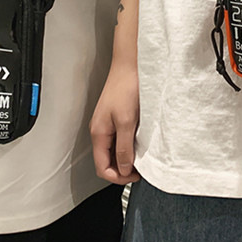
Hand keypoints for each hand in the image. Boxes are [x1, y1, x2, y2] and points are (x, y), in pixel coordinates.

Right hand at [90, 63, 140, 184]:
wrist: (130, 65)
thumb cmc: (125, 87)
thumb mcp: (126, 121)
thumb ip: (124, 147)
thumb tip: (123, 169)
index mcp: (98, 133)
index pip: (102, 167)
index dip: (118, 177)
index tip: (134, 176)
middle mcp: (100, 129)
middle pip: (107, 160)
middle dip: (123, 169)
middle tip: (141, 169)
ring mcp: (108, 123)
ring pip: (114, 150)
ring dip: (127, 156)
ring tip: (142, 157)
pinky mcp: (116, 116)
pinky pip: (120, 138)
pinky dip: (129, 145)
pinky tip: (140, 142)